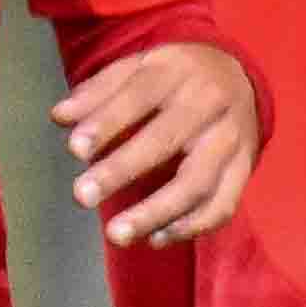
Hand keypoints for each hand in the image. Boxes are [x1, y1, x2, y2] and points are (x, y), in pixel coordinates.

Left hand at [55, 38, 259, 245]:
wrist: (238, 75)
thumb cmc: (173, 77)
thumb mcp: (138, 67)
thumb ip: (99, 91)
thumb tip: (60, 116)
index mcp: (176, 71)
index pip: (139, 96)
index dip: (107, 122)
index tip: (75, 149)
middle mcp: (209, 104)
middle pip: (166, 140)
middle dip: (122, 170)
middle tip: (82, 196)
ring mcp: (230, 139)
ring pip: (197, 182)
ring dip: (156, 212)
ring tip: (116, 234)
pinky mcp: (245, 168)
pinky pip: (223, 205)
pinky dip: (191, 226)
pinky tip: (155, 238)